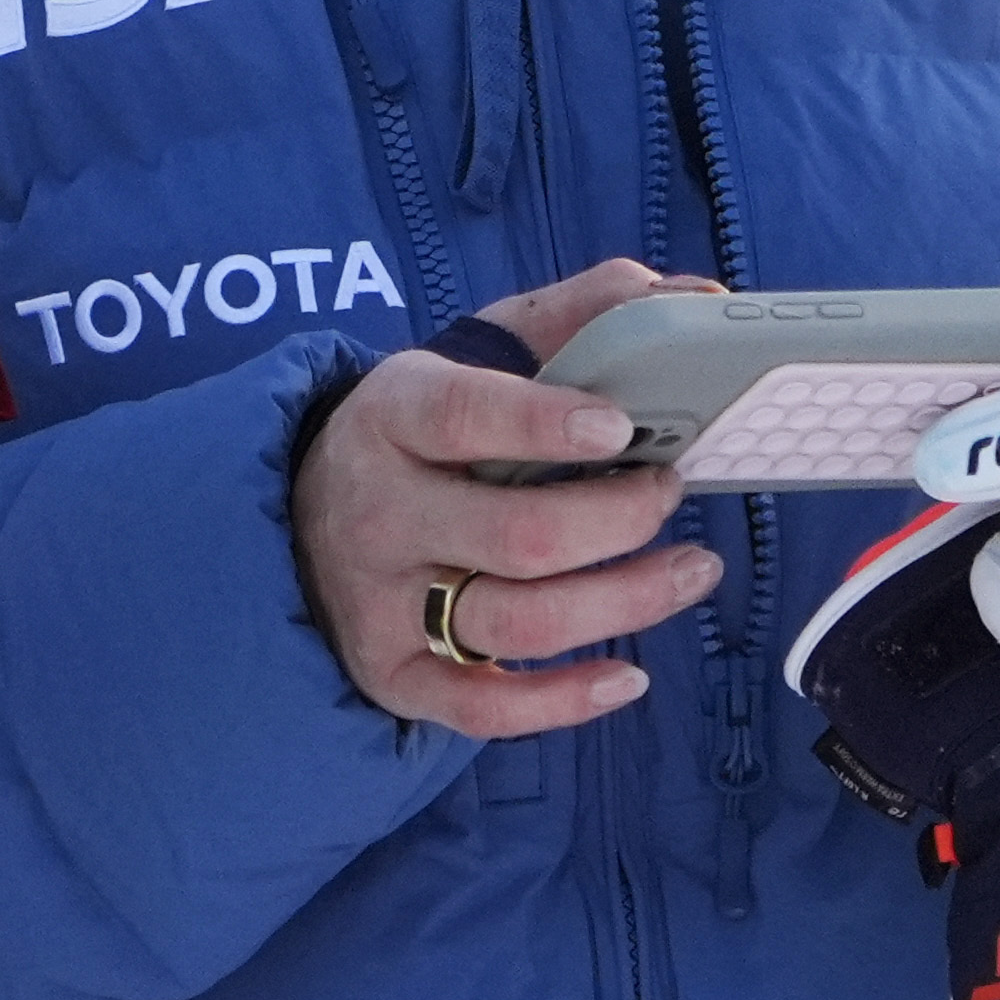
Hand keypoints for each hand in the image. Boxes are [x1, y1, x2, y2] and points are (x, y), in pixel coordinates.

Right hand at [291, 260, 723, 732]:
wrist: (305, 515)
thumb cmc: (419, 433)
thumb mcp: (472, 354)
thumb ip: (576, 317)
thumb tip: (686, 292)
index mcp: (393, 417)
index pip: (463, 416)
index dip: (543, 423)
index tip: (619, 425)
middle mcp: (380, 514)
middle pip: (515, 535)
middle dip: (617, 520)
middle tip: (672, 490)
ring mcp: (383, 603)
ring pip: (517, 622)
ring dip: (625, 602)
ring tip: (694, 569)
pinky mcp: (396, 674)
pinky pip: (486, 707)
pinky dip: (566, 701)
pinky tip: (631, 675)